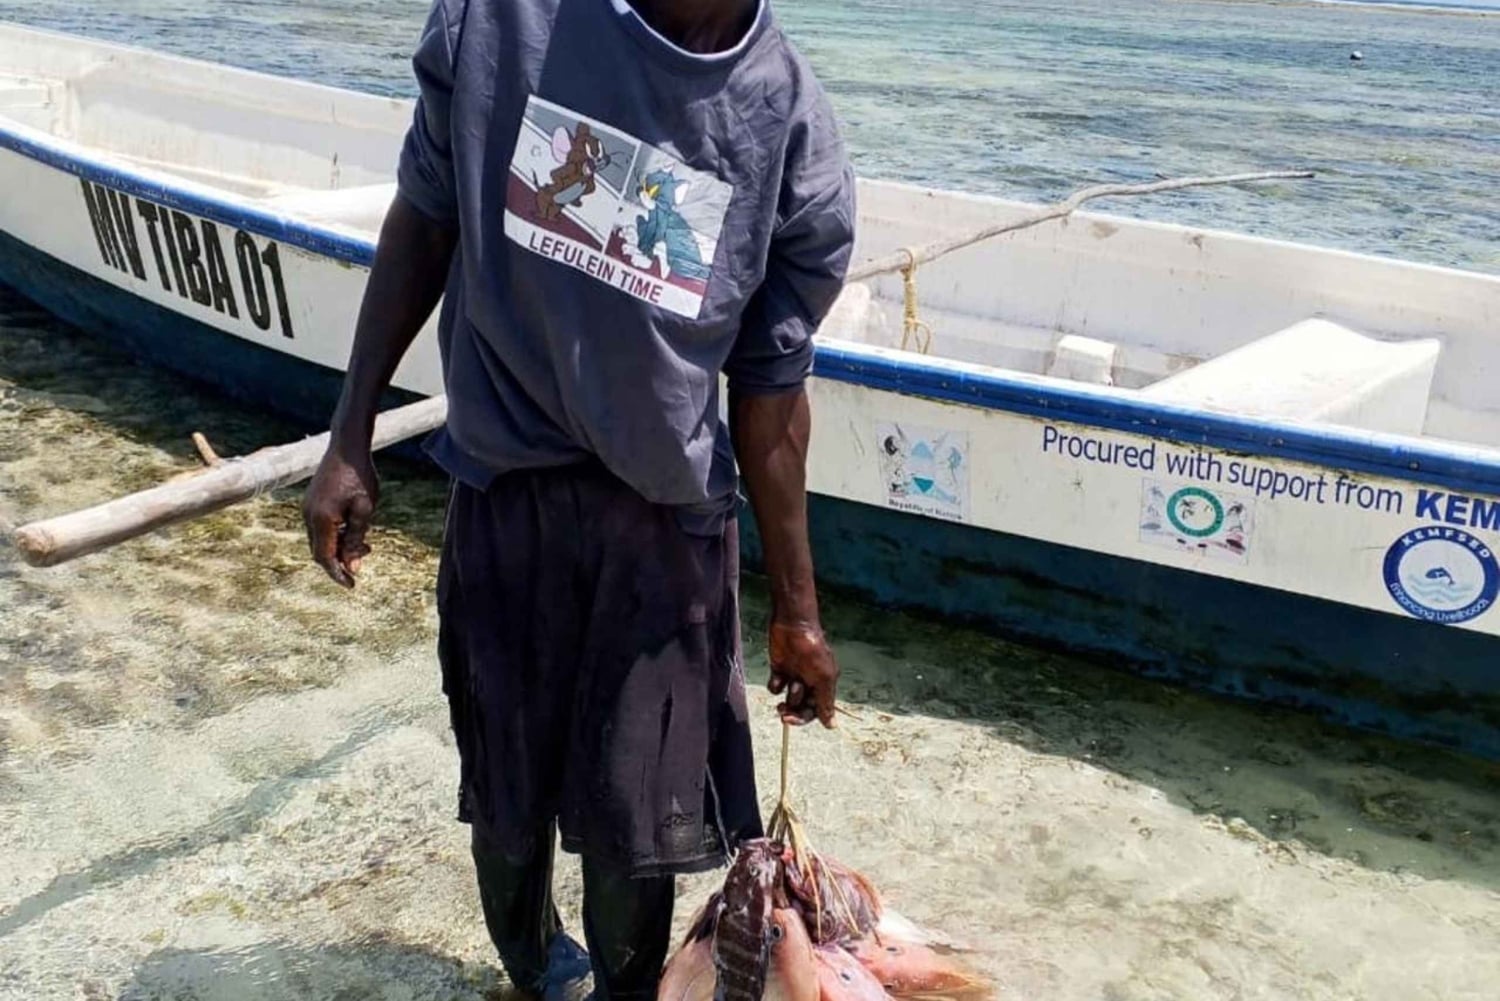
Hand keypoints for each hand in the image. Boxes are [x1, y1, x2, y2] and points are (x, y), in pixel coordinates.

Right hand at [302, 444, 378, 588]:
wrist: (347, 446)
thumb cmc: (359, 476)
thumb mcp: (364, 509)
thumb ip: (356, 539)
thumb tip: (352, 566)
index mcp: (321, 519)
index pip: (325, 558)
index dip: (337, 574)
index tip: (352, 585)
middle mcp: (308, 515)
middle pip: (320, 551)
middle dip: (340, 561)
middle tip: (363, 559)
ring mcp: (307, 508)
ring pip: (320, 539)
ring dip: (340, 546)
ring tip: (365, 544)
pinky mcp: (311, 501)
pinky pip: (320, 527)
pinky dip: (335, 534)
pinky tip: (353, 528)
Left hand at [767, 620, 838, 728]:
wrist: (794, 626)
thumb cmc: (813, 650)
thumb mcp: (823, 678)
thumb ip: (825, 703)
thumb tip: (832, 726)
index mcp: (823, 685)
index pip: (815, 710)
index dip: (804, 718)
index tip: (791, 720)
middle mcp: (810, 683)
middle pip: (801, 707)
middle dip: (793, 711)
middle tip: (783, 714)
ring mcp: (795, 676)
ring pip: (788, 698)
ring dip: (788, 694)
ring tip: (791, 681)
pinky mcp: (780, 669)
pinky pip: (775, 687)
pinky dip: (776, 684)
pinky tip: (779, 675)